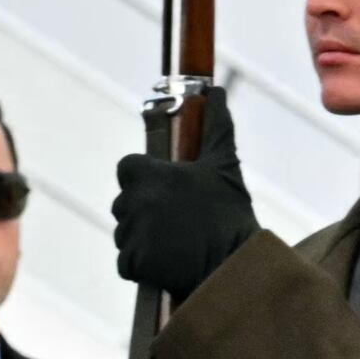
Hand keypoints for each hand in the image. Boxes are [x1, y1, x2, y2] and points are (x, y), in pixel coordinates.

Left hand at [112, 93, 257, 298]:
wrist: (235, 267)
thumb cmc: (230, 214)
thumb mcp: (224, 165)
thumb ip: (215, 125)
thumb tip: (215, 91)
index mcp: (149, 174)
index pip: (127, 168)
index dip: (143, 178)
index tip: (164, 190)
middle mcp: (134, 201)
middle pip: (124, 203)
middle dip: (143, 211)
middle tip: (176, 224)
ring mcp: (131, 233)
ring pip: (125, 233)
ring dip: (142, 240)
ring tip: (175, 246)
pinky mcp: (133, 263)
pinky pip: (126, 262)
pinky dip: (141, 266)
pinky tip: (166, 264)